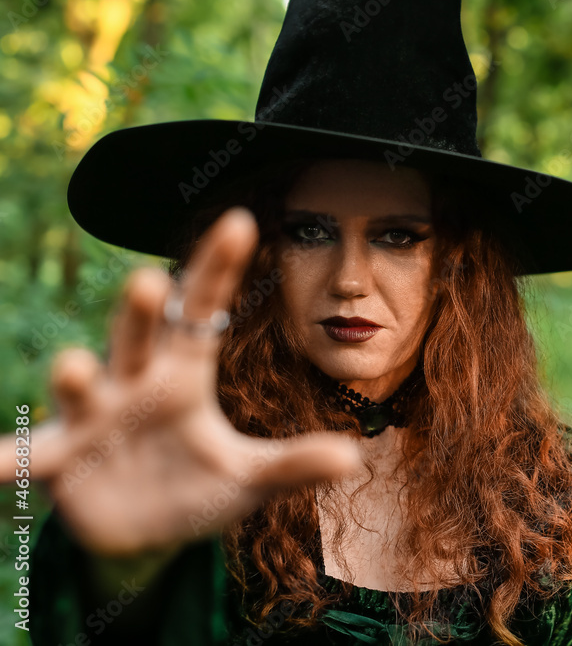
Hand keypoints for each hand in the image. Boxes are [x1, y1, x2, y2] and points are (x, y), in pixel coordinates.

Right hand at [32, 207, 361, 557]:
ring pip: (82, 386)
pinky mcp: (63, 460)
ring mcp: (94, 419)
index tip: (241, 220)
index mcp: (182, 377)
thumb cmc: (199, 485)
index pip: (203, 312)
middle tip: (146, 281)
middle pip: (139, 338)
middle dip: (138, 313)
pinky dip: (10, 458)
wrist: (147, 532)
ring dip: (73, 376)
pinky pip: (32, 455)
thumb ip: (294, 463)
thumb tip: (355, 457)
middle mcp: (134, 384)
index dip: (217, 269)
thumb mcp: (250, 478)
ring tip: (72, 366)